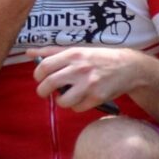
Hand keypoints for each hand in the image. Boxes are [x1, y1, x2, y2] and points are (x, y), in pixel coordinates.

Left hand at [31, 45, 151, 110]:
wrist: (129, 67)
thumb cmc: (100, 58)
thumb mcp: (78, 50)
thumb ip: (52, 52)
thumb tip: (29, 52)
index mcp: (73, 55)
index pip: (44, 66)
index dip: (38, 75)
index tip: (40, 78)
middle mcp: (79, 69)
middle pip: (49, 84)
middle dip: (43, 91)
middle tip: (45, 92)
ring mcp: (89, 84)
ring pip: (62, 100)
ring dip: (61, 101)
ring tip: (66, 97)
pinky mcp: (97, 97)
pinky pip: (77, 108)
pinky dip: (76, 106)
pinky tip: (81, 99)